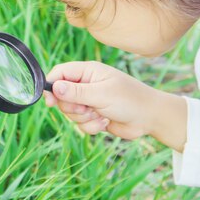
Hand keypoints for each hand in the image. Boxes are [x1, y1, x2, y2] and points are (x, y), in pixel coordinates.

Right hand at [43, 61, 186, 150]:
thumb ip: (76, 92)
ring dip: (84, 119)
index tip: (50, 102)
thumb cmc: (129, 99)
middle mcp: (86, 85)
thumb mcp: (101, 94)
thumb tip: (54, 87)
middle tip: (88, 108)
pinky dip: (91, 127)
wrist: (149, 118)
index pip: (59, 73)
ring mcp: (89, 101)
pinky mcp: (93, 116)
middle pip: (61, 97)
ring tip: (101, 115)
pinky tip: (105, 123)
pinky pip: (80, 125)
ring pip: (70, 113)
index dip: (51, 86)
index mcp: (88, 72)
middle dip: (73, 107)